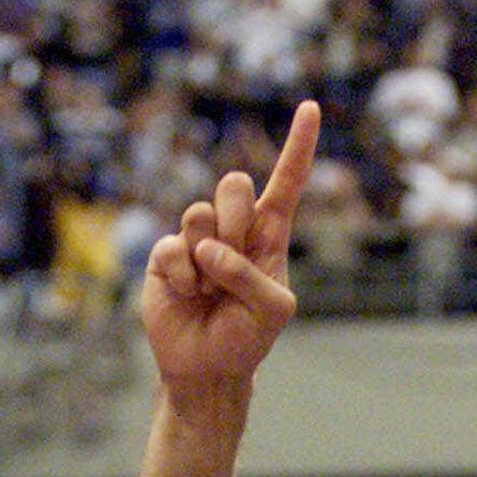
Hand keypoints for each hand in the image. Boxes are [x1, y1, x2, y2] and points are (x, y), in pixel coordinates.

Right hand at [141, 101, 318, 410]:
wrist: (208, 369)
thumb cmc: (247, 338)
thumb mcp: (272, 312)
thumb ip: (252, 276)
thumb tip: (208, 249)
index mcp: (269, 237)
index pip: (286, 184)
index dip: (298, 147)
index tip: (311, 108)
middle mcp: (233, 230)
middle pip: (234, 184)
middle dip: (235, 220)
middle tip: (232, 260)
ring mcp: (196, 238)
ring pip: (199, 212)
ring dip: (209, 257)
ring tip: (210, 289)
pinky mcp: (166, 254)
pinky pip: (174, 247)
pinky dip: (186, 278)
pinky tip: (189, 295)